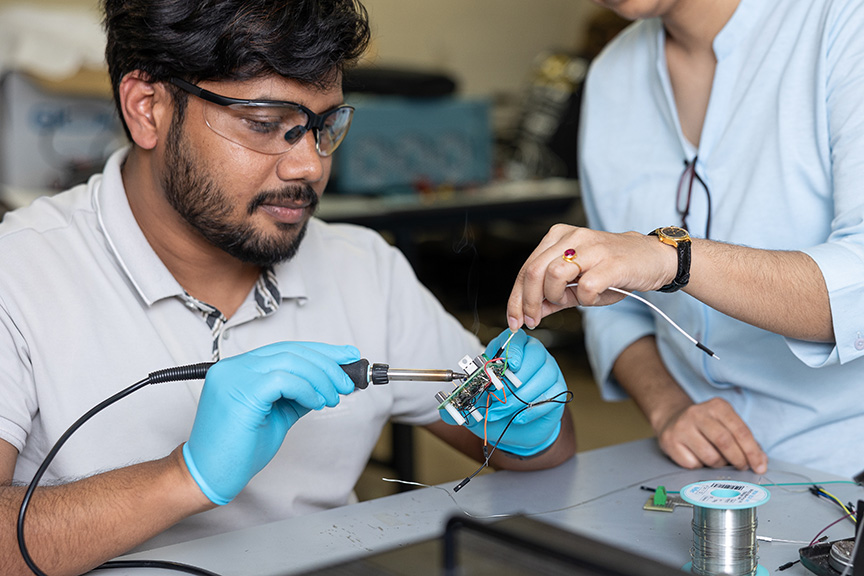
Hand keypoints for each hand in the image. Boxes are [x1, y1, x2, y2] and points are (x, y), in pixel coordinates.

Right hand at [183, 341, 359, 504]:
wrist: (207, 476)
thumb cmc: (237, 450)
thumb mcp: (276, 415)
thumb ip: (297, 395)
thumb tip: (327, 383)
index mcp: (239, 369)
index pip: (285, 350)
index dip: (320, 351)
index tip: (346, 356)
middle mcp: (234, 367)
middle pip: (290, 351)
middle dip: (327, 363)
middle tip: (348, 380)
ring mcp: (234, 377)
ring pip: (290, 362)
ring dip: (321, 378)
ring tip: (335, 396)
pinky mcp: (240, 393)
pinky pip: (284, 380)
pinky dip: (307, 389)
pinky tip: (318, 403)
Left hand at [439, 329, 567, 456]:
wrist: (517, 430)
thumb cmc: (497, 409)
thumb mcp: (475, 404)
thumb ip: (459, 405)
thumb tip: (444, 410)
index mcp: (512, 350)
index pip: (515, 338)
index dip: (512, 348)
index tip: (508, 363)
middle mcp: (533, 356)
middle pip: (534, 355)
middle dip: (514, 378)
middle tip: (497, 395)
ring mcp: (549, 372)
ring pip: (543, 376)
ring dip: (520, 397)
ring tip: (503, 411)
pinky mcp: (558, 391)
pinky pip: (550, 396)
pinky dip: (533, 408)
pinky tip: (519, 417)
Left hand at [507, 224, 678, 330]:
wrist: (653, 258)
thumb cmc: (613, 269)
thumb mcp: (577, 282)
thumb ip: (552, 296)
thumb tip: (529, 313)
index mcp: (559, 236)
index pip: (527, 268)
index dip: (516, 298)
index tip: (515, 320)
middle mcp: (572, 237)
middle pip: (534, 271)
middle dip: (529, 302)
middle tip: (532, 320)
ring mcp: (591, 248)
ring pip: (553, 276)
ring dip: (557, 297)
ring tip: (571, 300)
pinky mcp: (610, 263)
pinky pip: (585, 287)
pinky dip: (585, 300)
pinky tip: (594, 298)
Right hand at [655, 397, 767, 473]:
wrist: (673, 419)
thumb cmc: (707, 426)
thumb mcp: (727, 424)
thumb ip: (744, 441)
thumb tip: (760, 462)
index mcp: (717, 406)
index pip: (740, 430)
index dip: (752, 451)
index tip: (759, 466)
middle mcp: (697, 413)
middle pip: (724, 442)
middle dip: (738, 459)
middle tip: (742, 467)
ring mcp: (682, 427)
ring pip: (710, 456)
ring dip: (719, 464)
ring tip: (718, 460)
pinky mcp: (670, 441)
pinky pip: (693, 464)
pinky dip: (701, 466)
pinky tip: (699, 458)